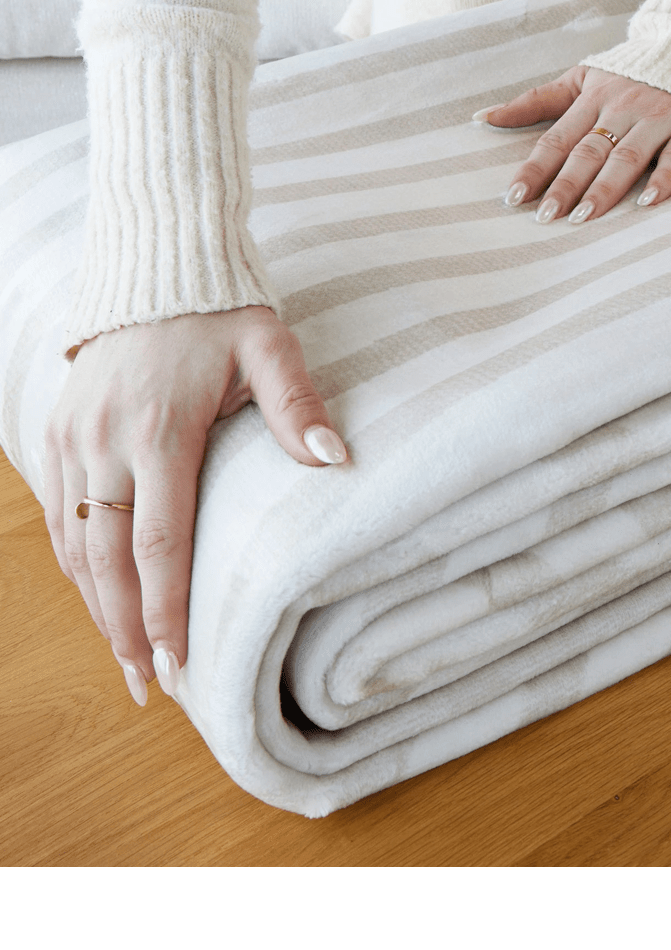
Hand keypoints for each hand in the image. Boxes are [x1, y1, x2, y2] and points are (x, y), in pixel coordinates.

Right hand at [42, 307, 346, 705]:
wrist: (154, 265)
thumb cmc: (221, 311)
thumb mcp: (268, 346)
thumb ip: (297, 404)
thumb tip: (335, 461)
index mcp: (160, 428)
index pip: (158, 542)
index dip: (165, 610)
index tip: (179, 664)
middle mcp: (105, 439)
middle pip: (106, 558)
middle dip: (126, 629)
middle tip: (151, 685)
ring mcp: (72, 435)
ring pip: (73, 542)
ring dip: (96, 605)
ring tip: (126, 657)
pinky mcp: (56, 429)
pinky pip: (57, 511)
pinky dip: (74, 563)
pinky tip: (96, 595)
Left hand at [479, 66, 670, 223]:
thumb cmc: (631, 72)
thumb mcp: (582, 78)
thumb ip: (535, 101)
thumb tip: (481, 118)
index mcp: (593, 98)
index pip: (557, 139)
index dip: (535, 169)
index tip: (515, 197)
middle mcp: (623, 107)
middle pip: (589, 152)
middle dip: (565, 185)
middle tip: (545, 217)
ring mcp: (660, 118)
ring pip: (628, 157)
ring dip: (605, 188)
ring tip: (582, 217)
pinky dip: (665, 179)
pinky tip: (647, 203)